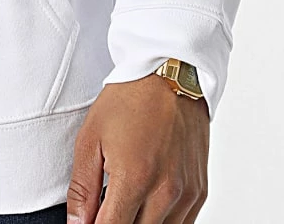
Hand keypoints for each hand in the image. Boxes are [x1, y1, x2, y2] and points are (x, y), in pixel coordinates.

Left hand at [66, 73, 209, 223]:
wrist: (169, 74)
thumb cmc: (129, 100)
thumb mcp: (90, 138)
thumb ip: (82, 188)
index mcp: (135, 178)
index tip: (87, 223)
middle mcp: (166, 192)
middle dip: (116, 223)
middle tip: (104, 207)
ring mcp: (187, 194)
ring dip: (139, 223)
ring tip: (125, 201)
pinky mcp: (200, 192)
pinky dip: (161, 221)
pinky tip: (146, 203)